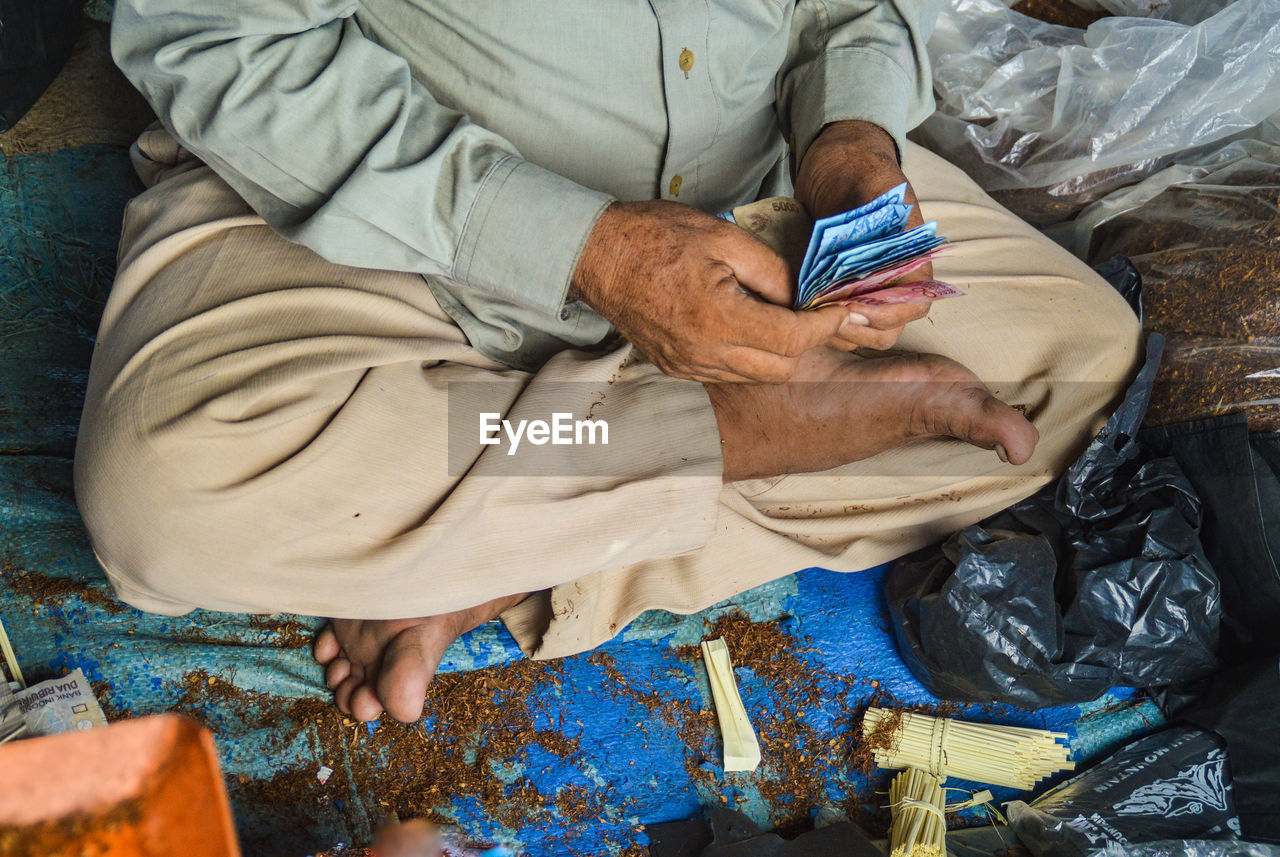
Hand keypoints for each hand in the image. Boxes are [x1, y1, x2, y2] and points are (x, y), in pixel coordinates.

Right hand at [571, 199, 853, 382]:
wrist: (598, 256)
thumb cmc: (656, 237)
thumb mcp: (725, 238)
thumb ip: (773, 271)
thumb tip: (805, 296)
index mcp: (718, 318)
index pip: (792, 340)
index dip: (825, 326)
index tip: (840, 310)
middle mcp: (703, 353)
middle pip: (781, 368)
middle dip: (807, 344)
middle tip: (817, 314)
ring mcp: (687, 365)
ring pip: (755, 377)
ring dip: (779, 354)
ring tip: (786, 320)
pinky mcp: (676, 368)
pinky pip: (727, 374)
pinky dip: (749, 357)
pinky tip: (749, 328)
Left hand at [794, 120, 932, 351]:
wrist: (834, 161)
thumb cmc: (856, 166)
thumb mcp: (870, 182)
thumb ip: (874, 220)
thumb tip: (865, 263)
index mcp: (913, 257)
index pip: (913, 305)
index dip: (885, 314)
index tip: (849, 309)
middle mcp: (893, 280)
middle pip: (886, 330)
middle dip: (854, 328)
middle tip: (818, 314)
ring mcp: (866, 288)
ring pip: (860, 332)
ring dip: (834, 330)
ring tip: (806, 313)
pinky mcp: (840, 291)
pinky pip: (837, 322)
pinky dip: (820, 322)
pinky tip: (797, 308)